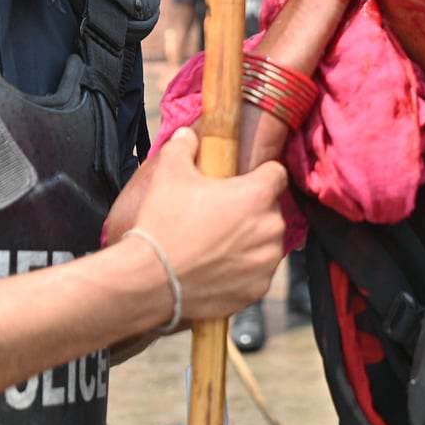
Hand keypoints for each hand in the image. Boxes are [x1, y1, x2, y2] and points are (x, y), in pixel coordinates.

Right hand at [126, 127, 287, 321]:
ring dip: (250, 240)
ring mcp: (267, 262)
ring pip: (266, 242)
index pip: (276, 173)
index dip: (259, 174)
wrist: (149, 281)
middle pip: (270, 209)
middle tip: (220, 214)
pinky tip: (218, 267)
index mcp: (258, 195)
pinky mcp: (258, 289)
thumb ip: (183, 147)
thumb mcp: (168, 174)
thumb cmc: (162, 223)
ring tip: (216, 243)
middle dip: (251, 209)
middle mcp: (272, 228)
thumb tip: (188, 135)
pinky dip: (243, 269)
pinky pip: (257, 272)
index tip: (241, 181)